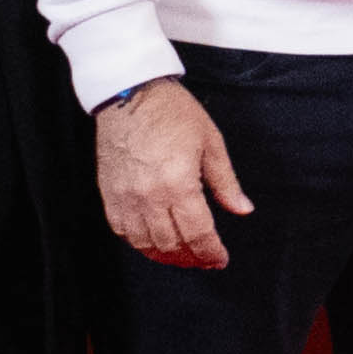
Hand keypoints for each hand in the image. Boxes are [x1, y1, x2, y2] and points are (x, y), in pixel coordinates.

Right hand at [95, 80, 252, 270]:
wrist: (129, 94)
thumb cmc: (172, 112)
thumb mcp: (210, 142)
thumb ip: (226, 182)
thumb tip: (242, 209)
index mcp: (178, 183)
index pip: (198, 233)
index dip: (211, 252)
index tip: (220, 259)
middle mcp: (149, 196)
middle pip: (172, 245)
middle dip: (192, 259)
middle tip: (205, 260)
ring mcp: (126, 198)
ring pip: (146, 244)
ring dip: (167, 257)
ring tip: (183, 257)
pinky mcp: (110, 195)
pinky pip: (124, 232)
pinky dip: (141, 244)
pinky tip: (155, 243)